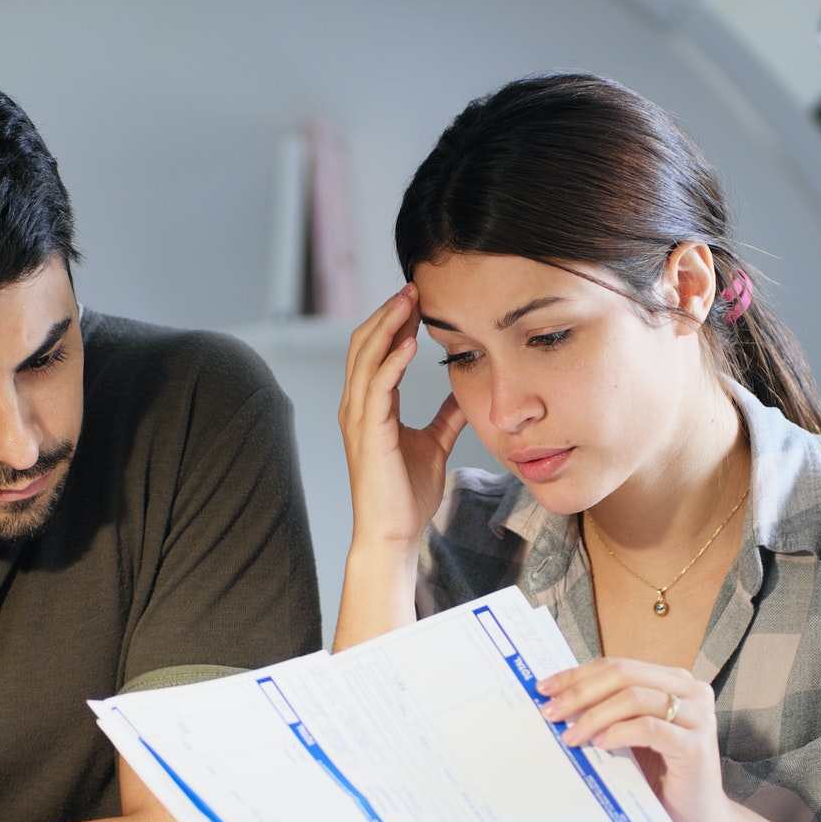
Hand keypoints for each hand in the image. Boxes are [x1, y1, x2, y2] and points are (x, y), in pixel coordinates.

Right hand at [338, 285, 467, 551]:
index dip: (392, 322)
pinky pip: (377, 388)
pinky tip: (409, 343)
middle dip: (388, 312)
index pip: (374, 350)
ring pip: (366, 357)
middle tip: (413, 286)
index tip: (417, 298)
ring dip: (387, 325)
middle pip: (364, 344)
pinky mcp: (369, 435)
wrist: (394, 534)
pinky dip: (391, 362)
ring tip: (409, 300)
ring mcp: (358, 420)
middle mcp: (356, 407)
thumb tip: (463, 392)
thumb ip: (444, 416)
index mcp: (368, 407)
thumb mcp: (433, 443)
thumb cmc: (406, 495)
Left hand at [538, 657, 797, 821]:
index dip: (578, 674)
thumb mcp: (629, 736)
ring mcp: (697, 716)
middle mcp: (690, 690)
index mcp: (672, 680)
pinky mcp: (696, 745)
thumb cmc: (659, 776)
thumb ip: (607, 712)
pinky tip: (600, 744)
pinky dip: (619, 732)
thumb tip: (556, 699)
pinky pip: (649, 728)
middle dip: (580, 692)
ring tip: (570, 736)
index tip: (544, 688)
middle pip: (624, 675)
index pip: (617, 666)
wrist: (696, 819)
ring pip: (635, 698)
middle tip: (551, 712)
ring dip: (595, 715)